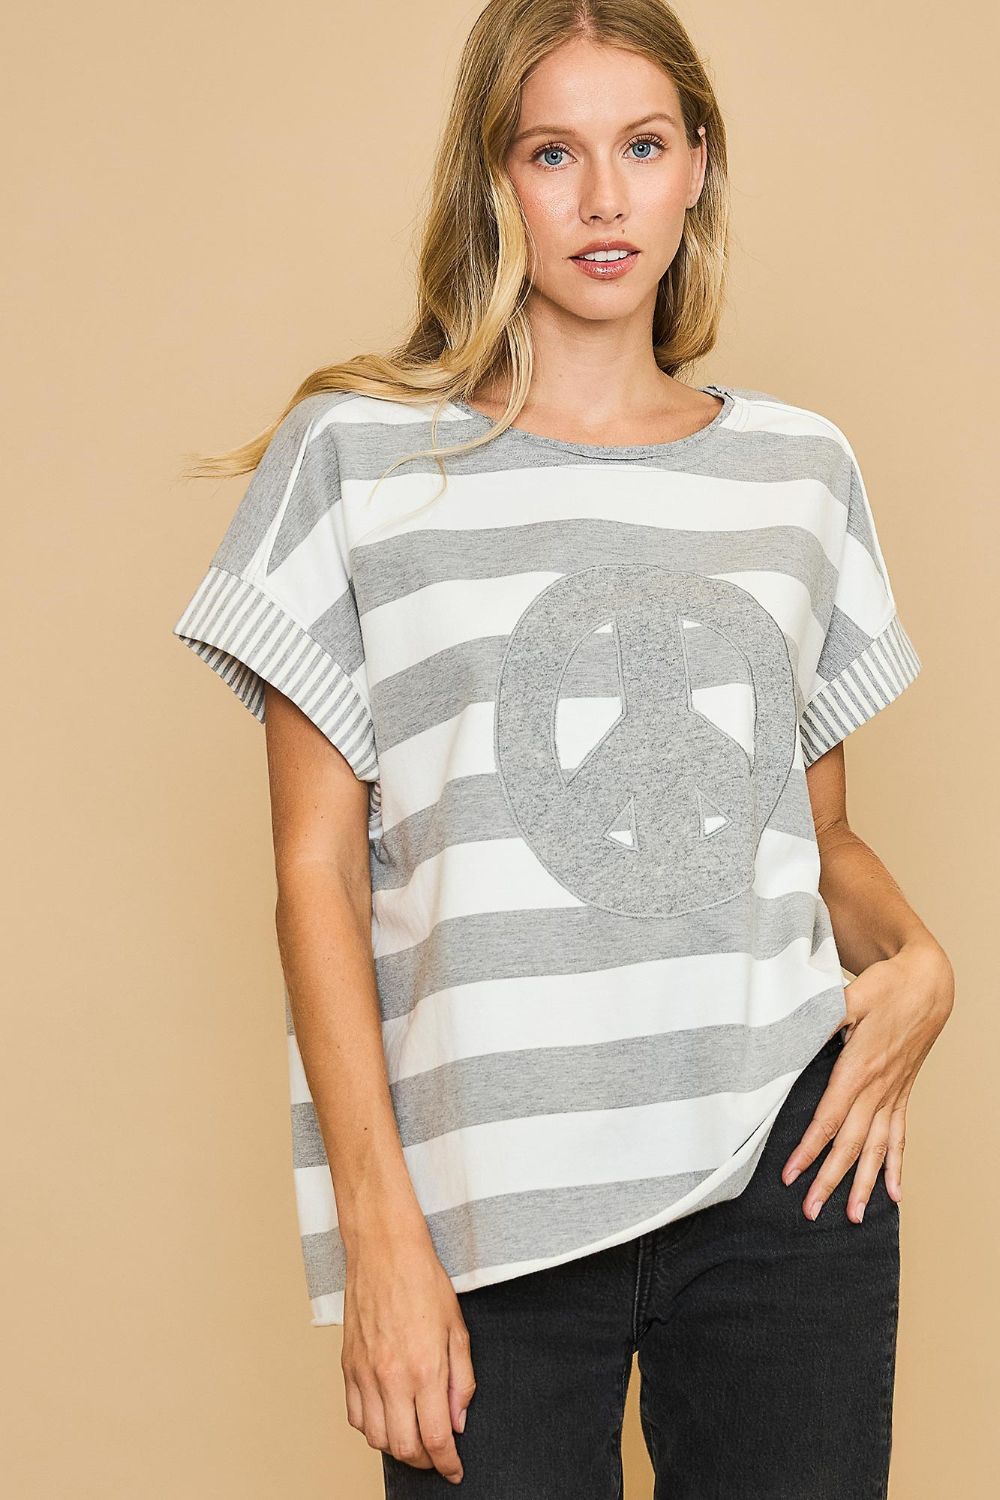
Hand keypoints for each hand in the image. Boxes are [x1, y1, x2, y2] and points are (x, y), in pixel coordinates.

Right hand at [341, 1228, 475, 1483]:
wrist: (384, 1250)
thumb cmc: (423, 1280)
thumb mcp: (457, 1328)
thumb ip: (462, 1379)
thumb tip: (459, 1420)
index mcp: (425, 1368)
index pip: (436, 1438)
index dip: (448, 1464)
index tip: (455, 1471)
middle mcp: (392, 1377)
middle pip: (404, 1447)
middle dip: (424, 1461)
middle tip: (437, 1455)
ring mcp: (365, 1373)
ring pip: (376, 1439)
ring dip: (397, 1448)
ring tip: (413, 1437)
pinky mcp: (347, 1366)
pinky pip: (354, 1416)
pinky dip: (370, 1428)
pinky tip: (387, 1417)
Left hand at [781, 936, 954, 1220]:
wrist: (927, 984)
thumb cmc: (887, 988)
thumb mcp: (849, 996)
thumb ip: (822, 1018)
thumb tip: (794, 1034)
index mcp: (859, 1068)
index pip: (829, 1119)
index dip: (809, 1149)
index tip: (790, 1175)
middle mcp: (878, 1088)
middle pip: (851, 1144)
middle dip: (830, 1180)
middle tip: (810, 1211)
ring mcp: (893, 1094)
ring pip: (877, 1149)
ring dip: (865, 1184)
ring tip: (854, 1216)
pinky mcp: (902, 1093)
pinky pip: (899, 1137)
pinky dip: (896, 1166)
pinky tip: (895, 1194)